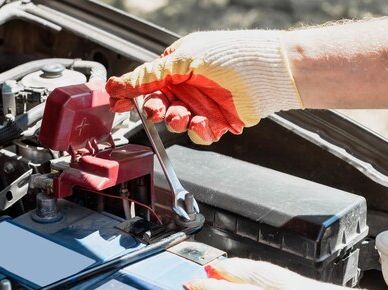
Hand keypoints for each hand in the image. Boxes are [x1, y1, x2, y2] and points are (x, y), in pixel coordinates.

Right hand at [106, 31, 302, 144]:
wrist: (268, 73)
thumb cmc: (232, 56)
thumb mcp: (184, 59)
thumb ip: (150, 75)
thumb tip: (119, 83)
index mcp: (177, 67)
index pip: (146, 83)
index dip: (131, 94)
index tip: (118, 103)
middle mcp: (188, 88)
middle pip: (159, 106)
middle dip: (156, 110)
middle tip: (159, 110)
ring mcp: (202, 106)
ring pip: (177, 123)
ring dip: (177, 121)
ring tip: (185, 115)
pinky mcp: (218, 123)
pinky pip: (199, 134)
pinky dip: (199, 131)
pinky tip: (205, 123)